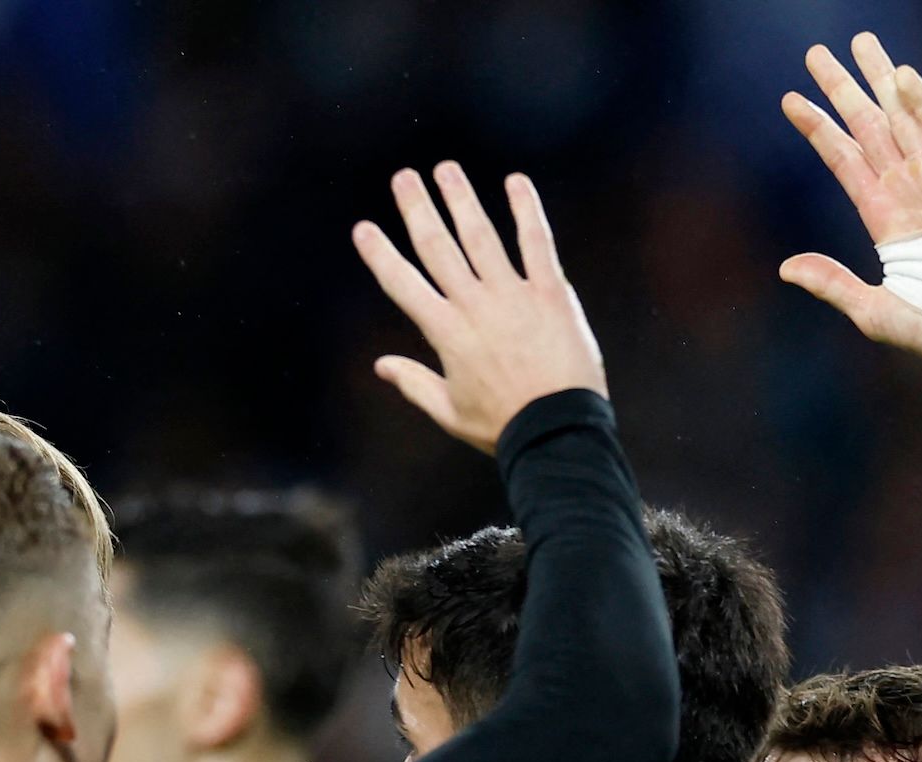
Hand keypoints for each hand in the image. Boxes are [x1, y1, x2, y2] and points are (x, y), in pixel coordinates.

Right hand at [354, 163, 605, 453]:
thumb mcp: (450, 412)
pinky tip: (516, 182)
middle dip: (418, 209)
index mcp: (445, 333)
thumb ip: (414, 383)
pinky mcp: (551, 293)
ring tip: (446, 169)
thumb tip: (380, 366)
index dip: (380, 254)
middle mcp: (474, 305)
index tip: (363, 228)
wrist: (558, 432)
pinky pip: (536, 243)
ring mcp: (513, 295)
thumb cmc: (503, 426)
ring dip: (461, 199)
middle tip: (404, 177)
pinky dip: (527, 211)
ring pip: (481, 236)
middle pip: (437, 247)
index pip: (403, 284)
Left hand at [777, 33, 921, 358]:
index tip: (790, 100)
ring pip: (904, 119)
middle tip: (817, 53)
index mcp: (884, 218)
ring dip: (881, 81)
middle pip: (869, 127)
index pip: (844, 161)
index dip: (818, 129)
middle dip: (844, 89)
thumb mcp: (874, 312)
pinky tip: (902, 76)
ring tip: (861, 43)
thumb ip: (834, 285)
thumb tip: (786, 268)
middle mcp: (909, 191)